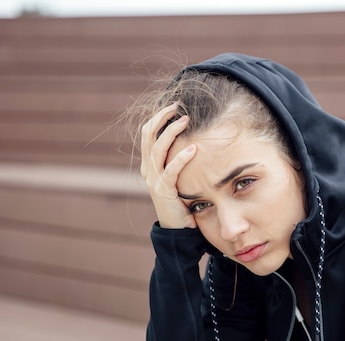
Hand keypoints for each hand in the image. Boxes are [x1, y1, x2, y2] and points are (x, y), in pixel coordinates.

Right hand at [140, 103, 197, 228]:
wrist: (178, 229)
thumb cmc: (183, 201)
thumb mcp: (180, 177)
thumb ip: (180, 160)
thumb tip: (197, 137)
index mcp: (150, 164)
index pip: (147, 134)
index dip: (158, 117)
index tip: (174, 106)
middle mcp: (148, 170)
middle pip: (148, 136)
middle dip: (161, 118)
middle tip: (178, 107)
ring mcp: (154, 180)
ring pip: (157, 149)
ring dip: (171, 132)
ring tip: (185, 120)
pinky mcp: (163, 191)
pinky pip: (170, 171)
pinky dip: (181, 158)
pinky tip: (193, 148)